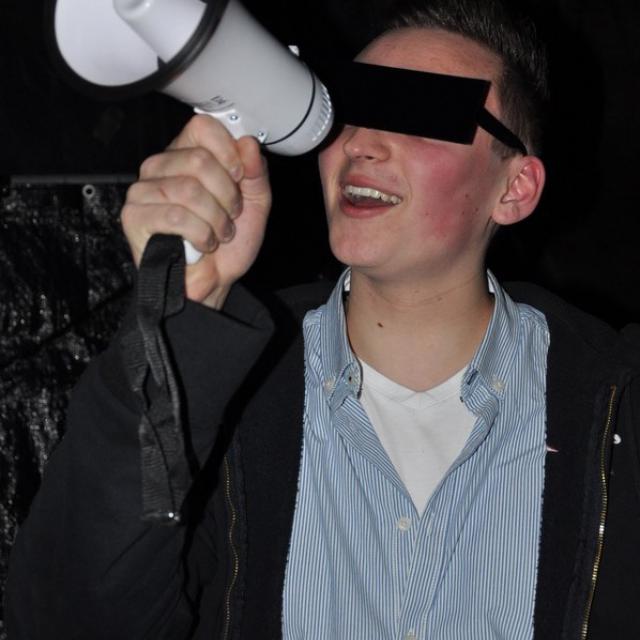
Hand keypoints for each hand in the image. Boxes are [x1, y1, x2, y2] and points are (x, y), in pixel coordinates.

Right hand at [121, 114, 271, 308]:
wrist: (211, 282)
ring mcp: (143, 191)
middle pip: (199, 159)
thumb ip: (256, 174)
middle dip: (226, 195)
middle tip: (230, 215)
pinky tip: (202, 244)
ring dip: (215, 219)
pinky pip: (175, 215)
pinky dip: (200, 234)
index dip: (228, 151)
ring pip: (189, 189)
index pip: (202, 126)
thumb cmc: (226, 244)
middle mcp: (161, 168)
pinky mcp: (134, 216)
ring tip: (219, 233)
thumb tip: (248, 143)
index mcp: (186, 156)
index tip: (239, 176)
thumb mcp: (254, 206)